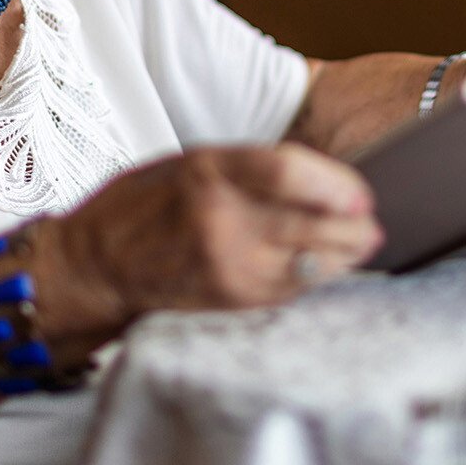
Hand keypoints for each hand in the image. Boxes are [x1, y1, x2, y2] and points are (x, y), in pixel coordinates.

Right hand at [59, 144, 383, 324]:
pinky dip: (313, 279)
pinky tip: (324, 269)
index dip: (334, 182)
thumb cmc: (139, 207)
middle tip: (373, 222)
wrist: (92, 266)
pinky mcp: (228, 302)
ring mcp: (225, 265)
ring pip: (308, 264)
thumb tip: (314, 176)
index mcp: (208, 171)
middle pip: (310, 223)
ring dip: (344, 256)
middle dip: (354, 225)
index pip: (288, 171)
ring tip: (361, 245)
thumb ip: (246, 168)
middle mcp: (219, 218)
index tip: (359, 191)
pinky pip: (288, 291)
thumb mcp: (188, 162)